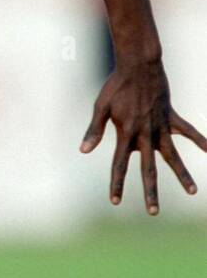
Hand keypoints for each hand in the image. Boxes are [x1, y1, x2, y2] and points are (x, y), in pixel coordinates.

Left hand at [80, 57, 205, 213]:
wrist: (138, 65)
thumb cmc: (116, 86)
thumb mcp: (101, 107)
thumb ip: (94, 130)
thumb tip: (83, 151)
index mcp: (126, 133)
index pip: (120, 164)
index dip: (117, 183)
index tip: (115, 201)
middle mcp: (146, 133)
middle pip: (148, 168)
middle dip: (150, 191)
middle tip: (153, 212)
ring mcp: (161, 126)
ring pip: (173, 156)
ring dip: (182, 175)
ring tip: (192, 192)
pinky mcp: (172, 117)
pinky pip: (188, 131)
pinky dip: (200, 140)